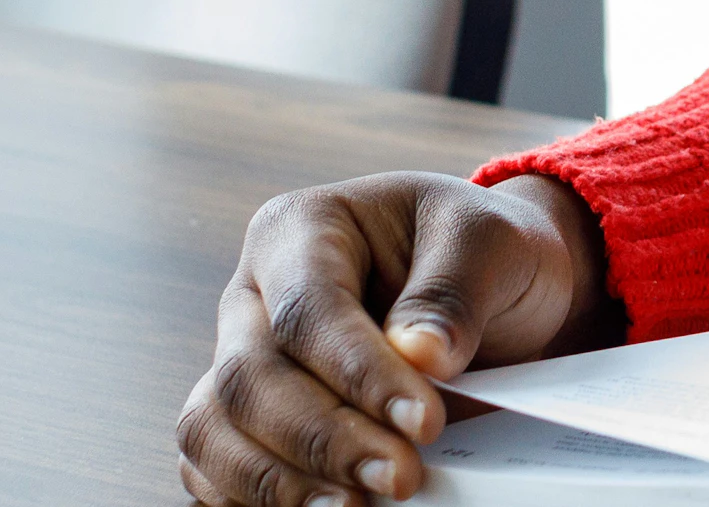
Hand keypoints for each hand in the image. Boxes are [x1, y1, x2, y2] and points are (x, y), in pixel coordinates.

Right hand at [178, 171, 619, 505]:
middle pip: (249, 378)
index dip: (359, 373)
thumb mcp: (495, 242)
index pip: (306, 310)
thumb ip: (456, 290)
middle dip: (324, 440)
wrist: (491, 285)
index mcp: (302, 230)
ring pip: (212, 428)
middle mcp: (254, 295)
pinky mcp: (244, 418)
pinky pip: (213, 468)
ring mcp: (239, 359)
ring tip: (359, 504)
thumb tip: (421, 354)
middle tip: (401, 477)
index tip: (425, 422)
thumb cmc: (481, 251)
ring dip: (280, 482)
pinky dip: (251, 499)